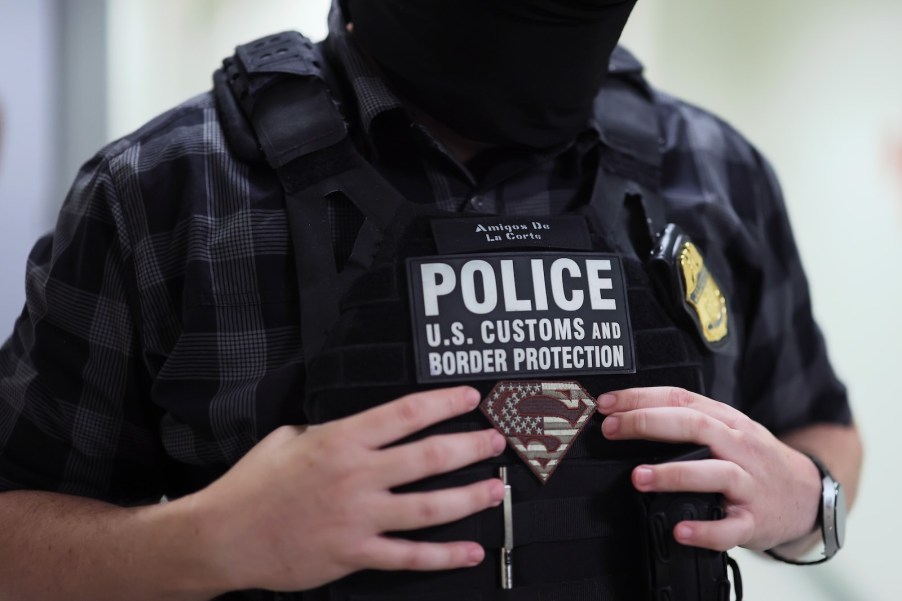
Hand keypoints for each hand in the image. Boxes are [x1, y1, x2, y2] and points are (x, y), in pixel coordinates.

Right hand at [187, 386, 505, 592]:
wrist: (223, 536)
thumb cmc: (251, 485)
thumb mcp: (287, 438)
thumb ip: (328, 431)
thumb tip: (356, 430)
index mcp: (340, 441)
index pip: (405, 414)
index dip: (444, 403)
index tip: (469, 397)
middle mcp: (356, 477)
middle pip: (428, 457)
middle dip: (469, 446)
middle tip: (495, 440)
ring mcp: (357, 518)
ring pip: (428, 508)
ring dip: (468, 497)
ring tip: (494, 488)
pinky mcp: (354, 554)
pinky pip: (408, 557)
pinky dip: (443, 556)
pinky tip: (469, 551)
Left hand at [597, 387, 820, 551]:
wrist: (808, 496)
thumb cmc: (754, 463)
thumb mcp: (727, 432)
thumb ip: (688, 423)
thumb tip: (629, 417)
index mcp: (727, 421)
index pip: (680, 399)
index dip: (641, 398)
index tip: (607, 404)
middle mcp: (740, 446)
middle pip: (694, 425)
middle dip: (648, 423)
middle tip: (611, 429)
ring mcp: (750, 483)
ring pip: (714, 472)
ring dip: (674, 474)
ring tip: (639, 478)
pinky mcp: (756, 520)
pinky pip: (731, 527)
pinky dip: (706, 530)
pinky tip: (681, 530)